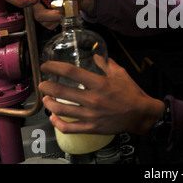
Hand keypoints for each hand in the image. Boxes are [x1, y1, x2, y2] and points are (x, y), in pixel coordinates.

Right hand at [4, 0, 95, 29]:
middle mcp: (33, 1)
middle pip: (29, 12)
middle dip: (47, 12)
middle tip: (60, 8)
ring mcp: (39, 11)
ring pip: (40, 20)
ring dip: (55, 17)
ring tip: (65, 9)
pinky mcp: (46, 20)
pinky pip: (48, 25)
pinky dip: (58, 21)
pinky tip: (63, 13)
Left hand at [38, 57, 164, 135]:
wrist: (140, 114)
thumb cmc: (131, 93)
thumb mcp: (121, 74)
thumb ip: (106, 64)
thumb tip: (96, 55)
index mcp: (100, 83)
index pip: (71, 72)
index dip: (55, 67)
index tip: (46, 66)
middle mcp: (93, 99)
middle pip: (62, 91)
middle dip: (47, 86)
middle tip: (42, 84)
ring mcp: (91, 115)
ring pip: (61, 109)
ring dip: (49, 103)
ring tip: (46, 99)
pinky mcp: (91, 127)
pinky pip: (69, 127)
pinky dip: (57, 123)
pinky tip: (53, 117)